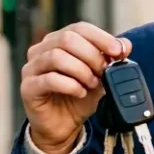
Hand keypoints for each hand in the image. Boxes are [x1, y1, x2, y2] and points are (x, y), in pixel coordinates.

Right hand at [20, 22, 131, 153]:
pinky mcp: (28, 87)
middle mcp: (41, 50)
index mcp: (58, 41)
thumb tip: (125, 45)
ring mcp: (31, 68)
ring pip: (56, 56)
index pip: (79, 28)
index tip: (118, 51)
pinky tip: (81, 92)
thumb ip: (111, 59)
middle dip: (92, 55)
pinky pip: (49, 79)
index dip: (101, 38)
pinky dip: (71, 85)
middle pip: (67, 39)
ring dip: (81, 71)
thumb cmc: (80, 96)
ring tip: (92, 84)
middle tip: (103, 71)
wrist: (64, 125)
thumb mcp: (101, 75)